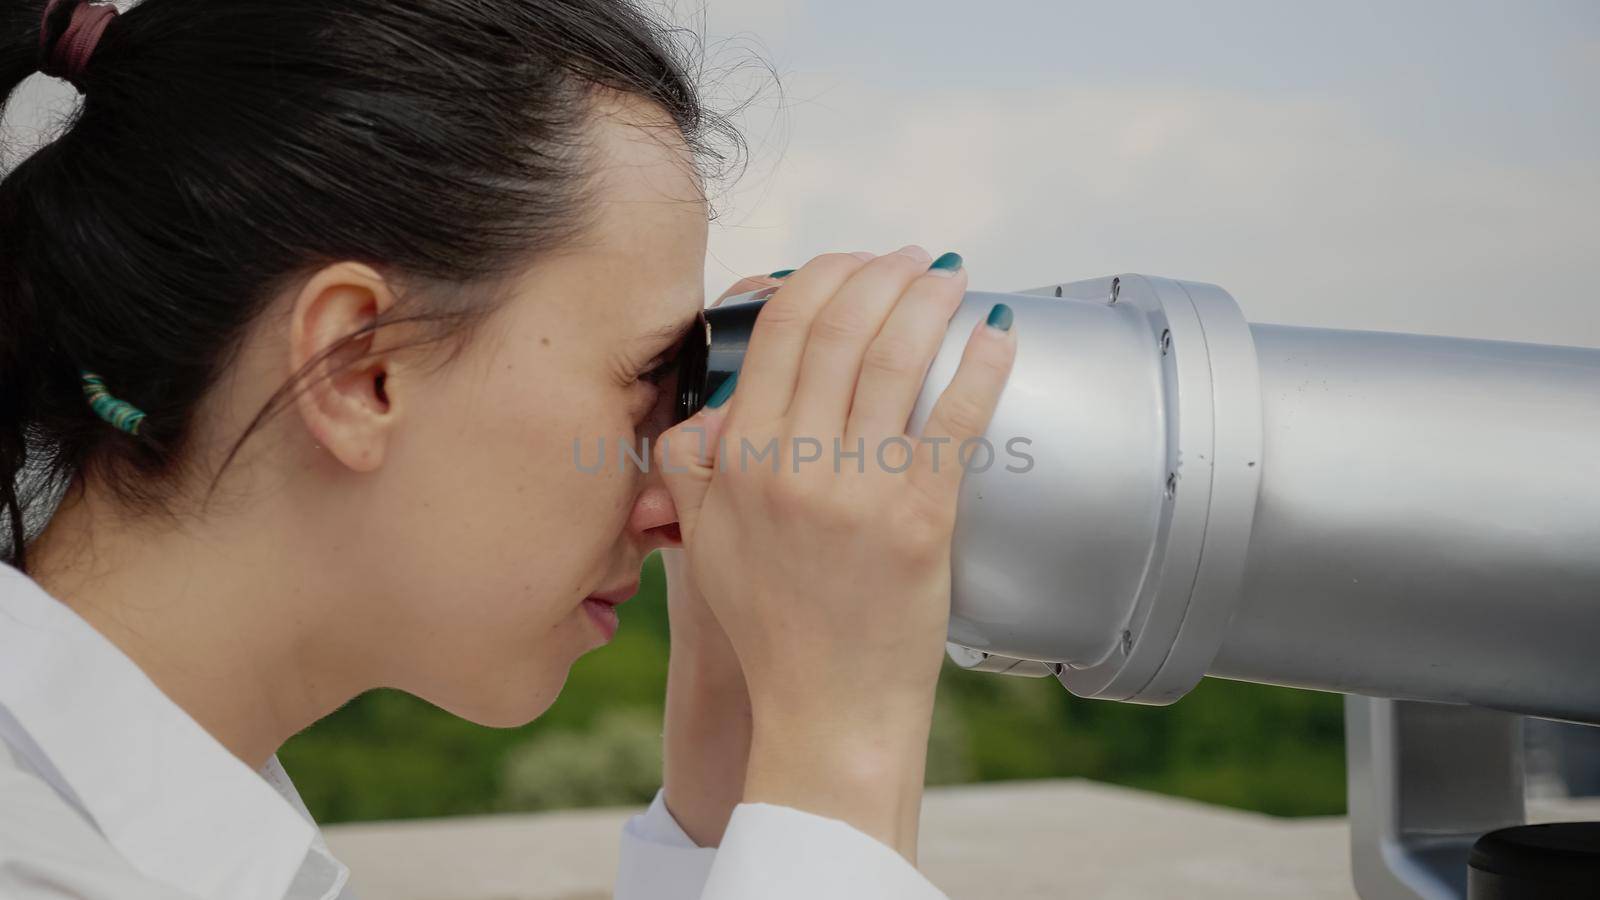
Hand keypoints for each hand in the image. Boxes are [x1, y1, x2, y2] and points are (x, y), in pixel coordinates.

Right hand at [657, 247, 1016, 859]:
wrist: (823, 710)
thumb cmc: (770, 627)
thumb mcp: (705, 542)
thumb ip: (692, 467)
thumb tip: (710, 404)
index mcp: (738, 459)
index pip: (779, 333)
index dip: (822, 279)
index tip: (853, 265)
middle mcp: (792, 464)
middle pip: (841, 328)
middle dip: (882, 274)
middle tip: (912, 259)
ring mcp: (858, 489)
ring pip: (895, 359)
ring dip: (928, 301)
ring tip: (950, 277)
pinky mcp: (919, 518)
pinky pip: (955, 419)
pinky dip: (980, 366)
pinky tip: (997, 333)